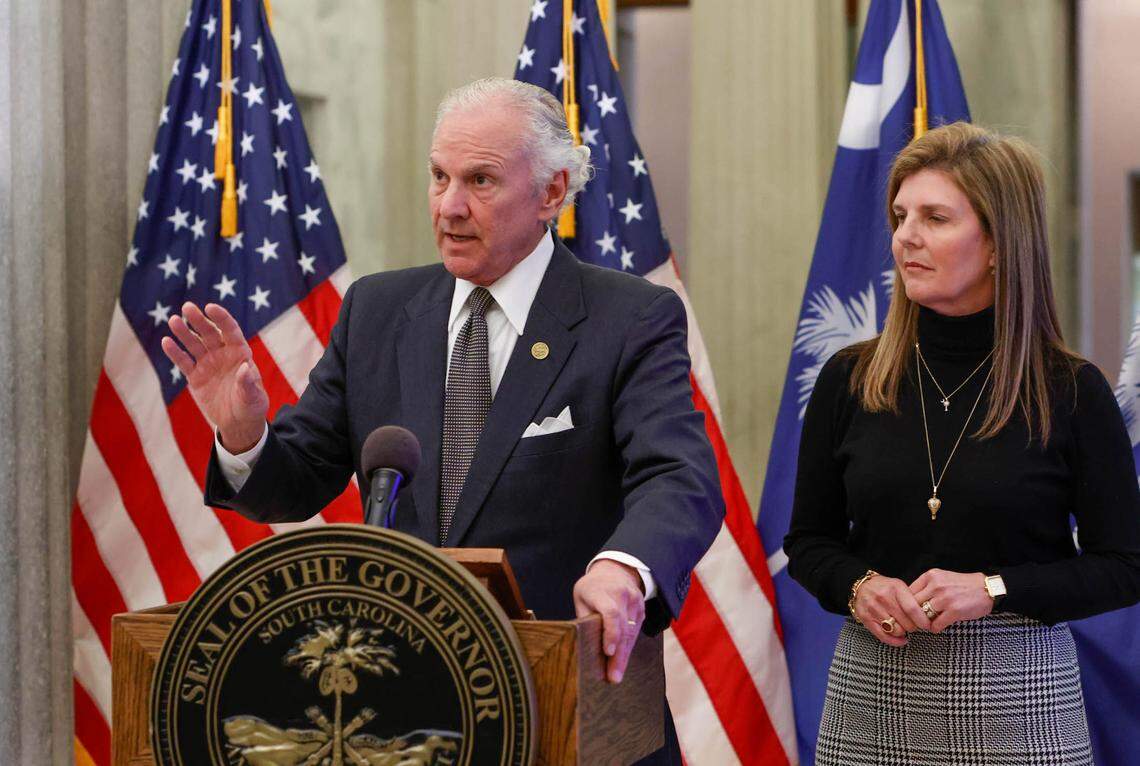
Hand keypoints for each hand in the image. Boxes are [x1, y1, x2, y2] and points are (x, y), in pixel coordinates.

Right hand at [160, 302, 268, 451]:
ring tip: (173, 321)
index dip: (221, 318)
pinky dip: (175, 352)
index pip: (230, 330)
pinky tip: (166, 341)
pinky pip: (183, 362)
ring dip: (184, 332)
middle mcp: (223, 355)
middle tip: (187, 307)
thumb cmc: (251, 407)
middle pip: (210, 333)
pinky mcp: (195, 376)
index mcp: (240, 354)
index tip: (210, 307)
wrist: (237, 422)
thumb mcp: (253, 397)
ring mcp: (208, 364)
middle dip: (199, 320)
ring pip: (194, 344)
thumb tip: (246, 368)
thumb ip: (248, 383)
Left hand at [572, 559, 645, 682]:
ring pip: (631, 632)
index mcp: (602, 591)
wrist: (615, 570)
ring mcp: (634, 601)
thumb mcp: (581, 597)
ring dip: (624, 655)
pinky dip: (628, 646)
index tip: (608, 652)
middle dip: (618, 655)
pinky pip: (636, 630)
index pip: (611, 613)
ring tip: (617, 674)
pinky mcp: (642, 608)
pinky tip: (622, 661)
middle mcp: (621, 595)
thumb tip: (584, 646)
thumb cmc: (592, 588)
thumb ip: (585, 618)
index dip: (611, 633)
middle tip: (613, 677)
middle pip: (623, 628)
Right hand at [852, 574, 930, 646]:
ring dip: (903, 632)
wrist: (862, 586)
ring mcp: (873, 609)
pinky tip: (901, 639)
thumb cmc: (884, 587)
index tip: (927, 625)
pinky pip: (884, 636)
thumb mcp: (899, 586)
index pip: (912, 609)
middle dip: (913, 627)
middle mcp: (883, 598)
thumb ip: (912, 599)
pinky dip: (895, 641)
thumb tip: (926, 616)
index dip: (922, 620)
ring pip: (896, 631)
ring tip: (903, 626)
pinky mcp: (866, 619)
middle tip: (913, 624)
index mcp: (895, 588)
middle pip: (906, 623)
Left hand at [909, 569, 993, 632]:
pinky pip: (936, 624)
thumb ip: (927, 586)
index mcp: (930, 576)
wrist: (987, 588)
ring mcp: (945, 598)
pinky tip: (937, 627)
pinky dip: (934, 628)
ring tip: (926, 624)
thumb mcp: (942, 578)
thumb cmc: (964, 585)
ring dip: (923, 623)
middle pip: (913, 604)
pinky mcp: (954, 610)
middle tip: (915, 621)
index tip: (908, 611)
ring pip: (923, 615)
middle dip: (913, 615)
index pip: (908, 592)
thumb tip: (910, 601)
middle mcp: (936, 585)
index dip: (906, 604)